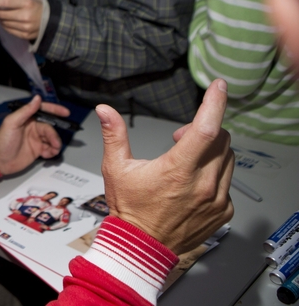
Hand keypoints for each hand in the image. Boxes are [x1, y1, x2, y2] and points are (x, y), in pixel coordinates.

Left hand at [0, 0, 43, 40]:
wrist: (52, 20)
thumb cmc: (38, 6)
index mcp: (27, 4)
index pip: (6, 3)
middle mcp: (26, 16)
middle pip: (3, 15)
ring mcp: (25, 27)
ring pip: (5, 23)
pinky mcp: (25, 35)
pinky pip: (10, 30)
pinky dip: (5, 26)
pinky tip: (5, 22)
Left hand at [0, 95, 69, 174]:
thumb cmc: (2, 141)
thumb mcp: (11, 123)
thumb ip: (25, 111)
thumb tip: (37, 99)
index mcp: (27, 118)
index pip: (43, 110)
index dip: (55, 110)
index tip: (65, 112)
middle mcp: (33, 127)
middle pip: (50, 128)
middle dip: (54, 135)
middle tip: (56, 143)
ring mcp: (36, 139)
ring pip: (51, 138)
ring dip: (55, 144)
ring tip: (53, 149)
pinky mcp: (37, 150)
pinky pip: (50, 148)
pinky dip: (52, 151)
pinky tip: (48, 154)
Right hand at [98, 78, 233, 254]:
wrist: (140, 247)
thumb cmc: (128, 209)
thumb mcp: (116, 168)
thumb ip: (114, 135)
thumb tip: (105, 110)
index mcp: (177, 170)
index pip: (206, 128)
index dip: (214, 103)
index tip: (218, 86)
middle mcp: (202, 185)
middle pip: (221, 140)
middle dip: (204, 130)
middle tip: (180, 138)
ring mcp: (216, 200)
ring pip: (228, 159)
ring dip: (211, 151)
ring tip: (186, 161)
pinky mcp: (223, 211)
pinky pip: (227, 182)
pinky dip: (214, 174)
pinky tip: (193, 183)